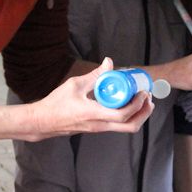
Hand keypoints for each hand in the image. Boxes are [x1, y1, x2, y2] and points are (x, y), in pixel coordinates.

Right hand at [26, 58, 153, 139]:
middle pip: (130, 126)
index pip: (123, 114)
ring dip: (137, 115)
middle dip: (144, 113)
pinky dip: (127, 116)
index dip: (137, 104)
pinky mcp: (97, 128)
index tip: (143, 92)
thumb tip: (109, 62)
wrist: (43, 122)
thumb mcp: (75, 85)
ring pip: (126, 128)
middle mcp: (100, 125)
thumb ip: (95, 75)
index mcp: (95, 114)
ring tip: (141, 101)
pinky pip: (118, 125)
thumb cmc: (56, 104)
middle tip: (148, 99)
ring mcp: (99, 129)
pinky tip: (126, 103)